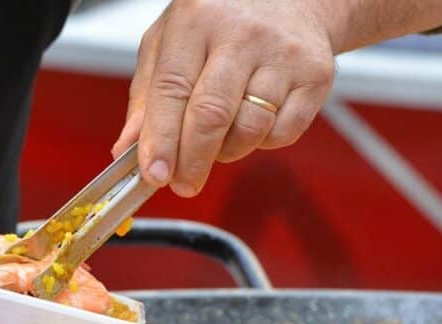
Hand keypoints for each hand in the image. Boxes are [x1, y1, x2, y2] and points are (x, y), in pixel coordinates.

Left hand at [112, 0, 336, 196]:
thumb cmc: (222, 21)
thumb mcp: (170, 42)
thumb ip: (147, 96)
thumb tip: (127, 149)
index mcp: (196, 21)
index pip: (172, 90)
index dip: (161, 140)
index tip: (154, 174)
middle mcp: (241, 34)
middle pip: (211, 115)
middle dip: (192, 161)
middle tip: (183, 184)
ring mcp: (282, 55)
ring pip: (248, 130)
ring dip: (226, 152)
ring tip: (217, 141)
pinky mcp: (314, 76)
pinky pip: (282, 134)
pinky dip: (261, 143)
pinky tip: (252, 123)